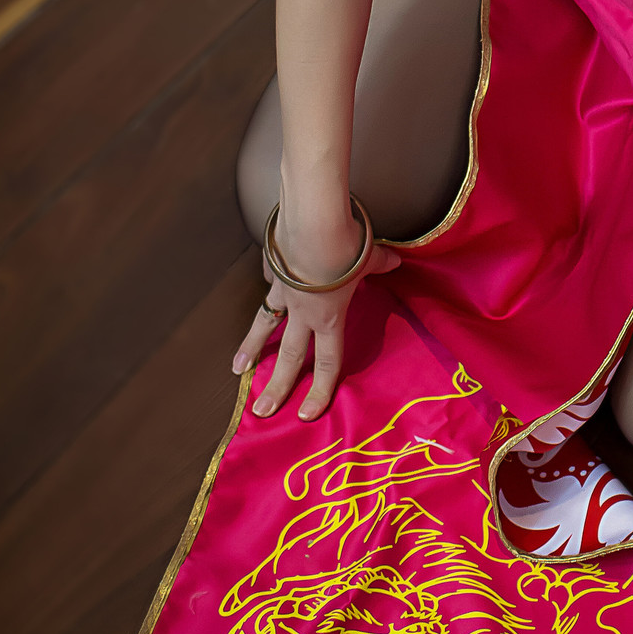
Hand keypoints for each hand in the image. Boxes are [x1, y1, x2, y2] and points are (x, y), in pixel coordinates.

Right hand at [231, 214, 401, 421]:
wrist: (313, 220)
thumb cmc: (346, 245)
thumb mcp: (369, 258)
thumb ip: (379, 265)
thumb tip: (394, 263)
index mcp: (328, 317)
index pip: (328, 362)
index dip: (319, 391)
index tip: (307, 413)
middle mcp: (303, 311)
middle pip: (290, 356)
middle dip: (276, 387)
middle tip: (262, 411)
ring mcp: (283, 291)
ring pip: (265, 325)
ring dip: (252, 348)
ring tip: (238, 368)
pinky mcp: (272, 267)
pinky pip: (270, 280)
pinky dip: (268, 284)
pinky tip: (264, 283)